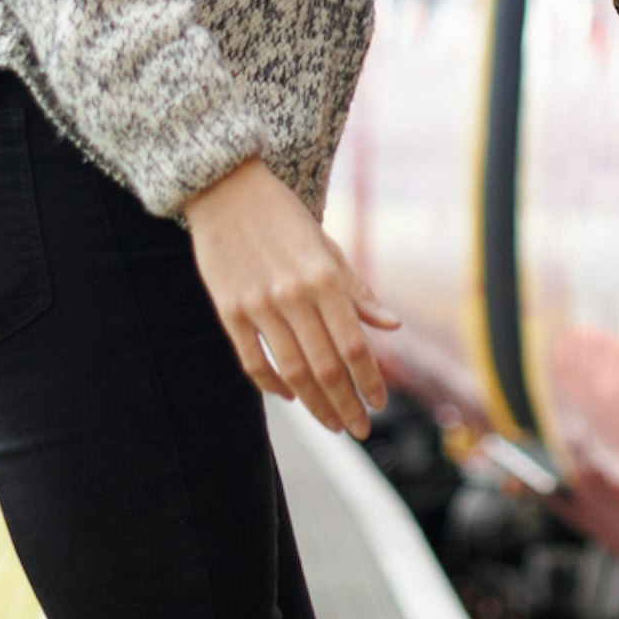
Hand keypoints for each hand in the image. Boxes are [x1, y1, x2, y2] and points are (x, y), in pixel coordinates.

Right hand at [181, 157, 400, 437]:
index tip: (378, 405)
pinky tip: (291, 396)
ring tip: (333, 424)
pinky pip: (253, 361)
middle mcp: (293, 294)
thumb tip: (392, 326)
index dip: (369, 380)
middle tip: (359, 429)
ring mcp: (258, 305)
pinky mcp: (229, 310)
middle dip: (346, 404)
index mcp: (324, 277)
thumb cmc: (284, 219)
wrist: (226, 190)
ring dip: (316, 404)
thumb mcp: (327, 248)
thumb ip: (357, 292)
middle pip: (325, 366)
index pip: (354, 345)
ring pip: (292, 371)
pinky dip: (274, 386)